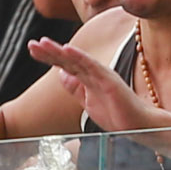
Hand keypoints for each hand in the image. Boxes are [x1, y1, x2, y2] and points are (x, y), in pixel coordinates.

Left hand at [24, 36, 154, 134]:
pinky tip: (67, 49)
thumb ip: (75, 88)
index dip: (49, 56)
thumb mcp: (87, 102)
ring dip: (60, 51)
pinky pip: (92, 67)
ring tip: (44, 43)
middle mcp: (94, 73)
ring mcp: (102, 75)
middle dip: (50, 51)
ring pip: (77, 60)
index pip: (65, 64)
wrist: (138, 126)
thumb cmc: (116, 115)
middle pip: (68, 59)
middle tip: (32, 43)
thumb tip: (61, 73)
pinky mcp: (110, 81)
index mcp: (88, 78)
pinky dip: (79, 57)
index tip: (33, 48)